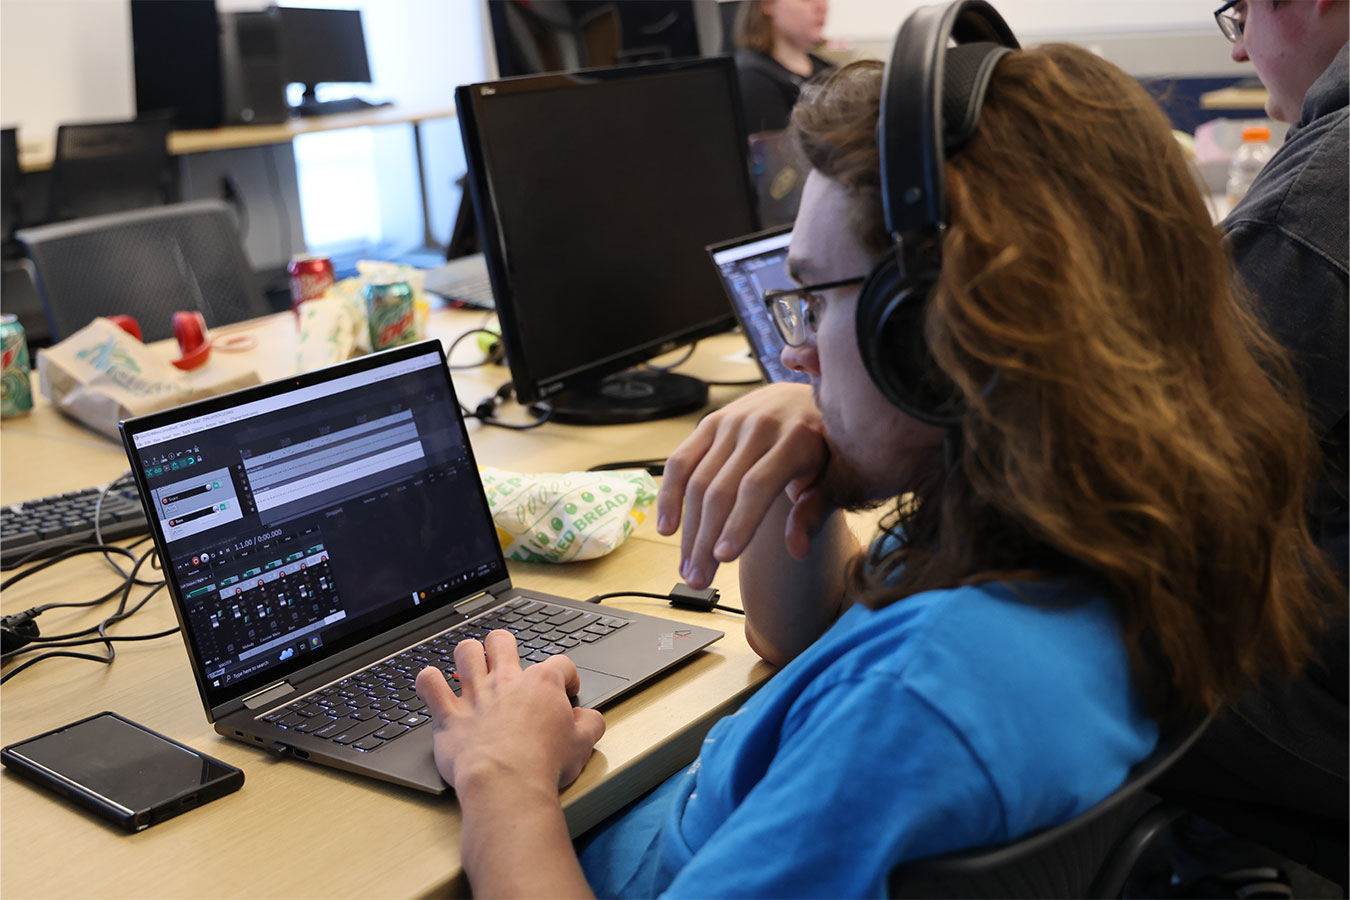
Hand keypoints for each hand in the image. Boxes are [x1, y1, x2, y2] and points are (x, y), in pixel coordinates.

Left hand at [414, 630, 605, 793]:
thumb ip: (590, 724)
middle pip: (502, 641)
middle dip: (504, 647)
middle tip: (507, 665)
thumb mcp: (583, 744)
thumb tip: (589, 719)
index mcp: (542, 684)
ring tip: (470, 669)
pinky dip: (429, 682)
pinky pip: (429, 683)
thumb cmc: (543, 764)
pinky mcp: (449, 715)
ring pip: (465, 651)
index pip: (561, 664)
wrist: (506, 783)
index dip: (567, 678)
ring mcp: (475, 695)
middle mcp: (506, 681)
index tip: (567, 695)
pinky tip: (433, 686)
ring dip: (467, 656)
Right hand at [657, 383, 833, 589]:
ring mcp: (730, 422)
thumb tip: (798, 549)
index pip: (757, 485)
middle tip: (698, 579)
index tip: (724, 558)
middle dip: (706, 539)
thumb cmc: (826, 446)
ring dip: (687, 529)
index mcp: (795, 438)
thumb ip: (815, 510)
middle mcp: (758, 426)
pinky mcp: (710, 423)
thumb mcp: (835, 476)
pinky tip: (667, 527)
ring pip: (697, 480)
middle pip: (721, 489)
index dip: (739, 522)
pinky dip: (668, 494)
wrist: (810, 397)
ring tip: (687, 567)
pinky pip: (680, 460)